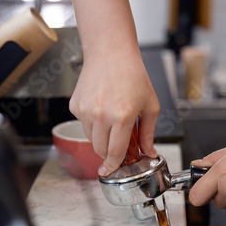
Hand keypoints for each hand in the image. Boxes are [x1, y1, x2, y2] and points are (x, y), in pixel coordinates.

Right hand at [69, 48, 159, 175]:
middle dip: (109, 151)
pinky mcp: (75, 106)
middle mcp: (101, 115)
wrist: (111, 54)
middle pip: (100, 149)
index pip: (115, 152)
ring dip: (101, 137)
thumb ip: (149, 133)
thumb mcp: (150, 105)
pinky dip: (92, 123)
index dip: (114, 165)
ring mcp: (85, 110)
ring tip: (112, 118)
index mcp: (123, 116)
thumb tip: (149, 152)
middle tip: (119, 143)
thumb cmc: (133, 76)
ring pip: (91, 138)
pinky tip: (102, 107)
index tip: (110, 171)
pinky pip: (83, 124)